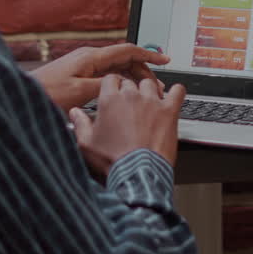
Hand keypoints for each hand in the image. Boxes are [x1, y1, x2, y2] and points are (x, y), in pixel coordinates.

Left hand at [30, 43, 168, 111]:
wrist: (24, 97)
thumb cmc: (47, 93)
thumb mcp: (80, 91)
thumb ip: (106, 85)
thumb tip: (126, 83)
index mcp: (91, 57)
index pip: (127, 50)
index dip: (148, 54)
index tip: (164, 60)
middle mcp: (89, 58)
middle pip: (124, 59)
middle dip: (143, 70)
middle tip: (156, 86)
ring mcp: (84, 66)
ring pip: (117, 68)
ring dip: (133, 77)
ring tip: (145, 92)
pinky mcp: (80, 76)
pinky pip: (107, 76)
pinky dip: (120, 83)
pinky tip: (125, 94)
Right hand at [69, 75, 185, 176]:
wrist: (137, 174)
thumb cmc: (113, 160)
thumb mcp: (87, 144)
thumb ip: (80, 124)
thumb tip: (74, 113)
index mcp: (110, 100)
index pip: (110, 79)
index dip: (112, 86)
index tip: (113, 93)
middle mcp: (131, 96)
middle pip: (130, 82)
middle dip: (129, 91)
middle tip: (129, 104)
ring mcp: (151, 102)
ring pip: (150, 84)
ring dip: (149, 91)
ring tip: (148, 103)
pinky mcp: (169, 111)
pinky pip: (178, 92)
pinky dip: (177, 92)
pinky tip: (173, 96)